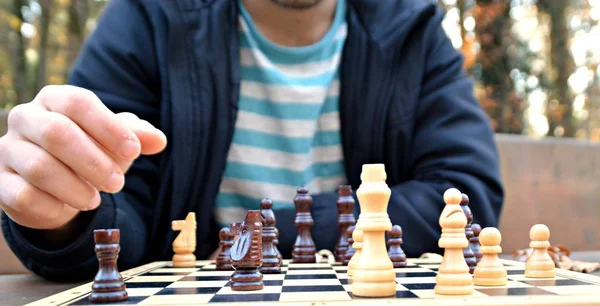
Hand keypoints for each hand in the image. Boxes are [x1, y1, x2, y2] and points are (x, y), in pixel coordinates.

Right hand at [0, 85, 166, 229]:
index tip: (133, 151)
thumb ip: (137, 136)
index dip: (109, 127)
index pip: (79, 102)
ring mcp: (7, 150)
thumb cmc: (89, 151)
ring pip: (40, 168)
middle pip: (57, 133)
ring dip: (76, 188)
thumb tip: (158, 140)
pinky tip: (67, 208)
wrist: (53, 185)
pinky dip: (53, 206)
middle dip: (94, 162)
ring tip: (95, 199)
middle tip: (118, 183)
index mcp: (55, 99)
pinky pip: (24, 196)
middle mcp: (25, 118)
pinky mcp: (0, 182)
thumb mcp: (115, 141)